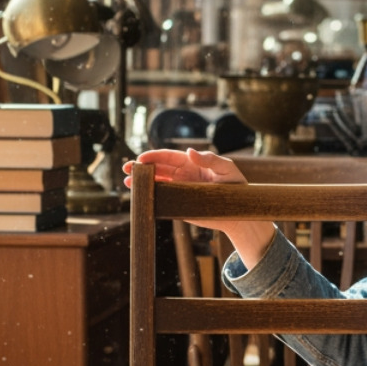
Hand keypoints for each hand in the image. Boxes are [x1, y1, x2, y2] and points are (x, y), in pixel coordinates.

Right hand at [120, 147, 274, 266]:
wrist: (240, 213)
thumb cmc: (236, 187)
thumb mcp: (227, 169)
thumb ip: (211, 160)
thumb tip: (190, 152)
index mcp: (191, 164)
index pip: (168, 157)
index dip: (154, 156)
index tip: (141, 158)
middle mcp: (182, 176)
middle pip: (157, 169)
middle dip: (141, 168)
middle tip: (127, 168)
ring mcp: (179, 191)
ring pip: (156, 184)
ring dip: (141, 183)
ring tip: (127, 183)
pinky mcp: (179, 206)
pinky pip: (161, 201)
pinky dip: (149, 199)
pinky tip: (138, 198)